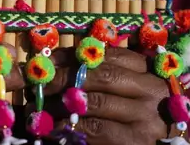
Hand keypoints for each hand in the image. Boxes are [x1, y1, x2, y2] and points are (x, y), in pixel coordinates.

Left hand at [42, 47, 175, 144]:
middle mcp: (151, 90)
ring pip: (95, 102)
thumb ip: (105, 74)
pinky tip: (52, 127)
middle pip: (100, 75)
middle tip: (39, 82)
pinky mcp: (135, 140)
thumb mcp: (130, 89)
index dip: (74, 54)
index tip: (48, 59)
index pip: (108, 54)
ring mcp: (145, 116)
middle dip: (64, 76)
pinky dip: (69, 126)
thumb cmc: (141, 116)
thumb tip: (58, 61)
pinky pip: (95, 128)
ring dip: (61, 103)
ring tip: (39, 105)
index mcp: (150, 70)